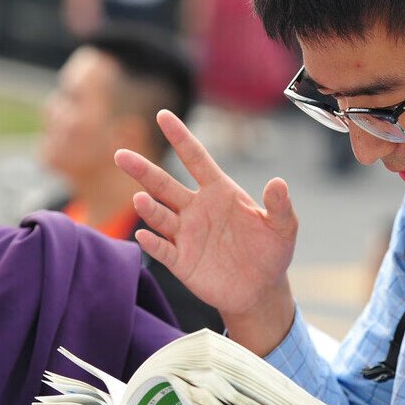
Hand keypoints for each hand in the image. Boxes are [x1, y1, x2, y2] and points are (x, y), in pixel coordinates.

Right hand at [115, 111, 298, 328]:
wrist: (260, 289)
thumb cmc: (271, 251)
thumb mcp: (283, 227)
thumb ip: (280, 205)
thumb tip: (278, 182)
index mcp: (218, 191)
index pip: (195, 158)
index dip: (180, 137)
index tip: (163, 115)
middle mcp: (195, 209)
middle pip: (164, 185)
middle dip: (143, 170)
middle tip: (121, 154)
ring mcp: (186, 235)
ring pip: (160, 216)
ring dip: (149, 208)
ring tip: (139, 199)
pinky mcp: (181, 262)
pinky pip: (163, 250)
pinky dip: (153, 243)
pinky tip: (143, 235)